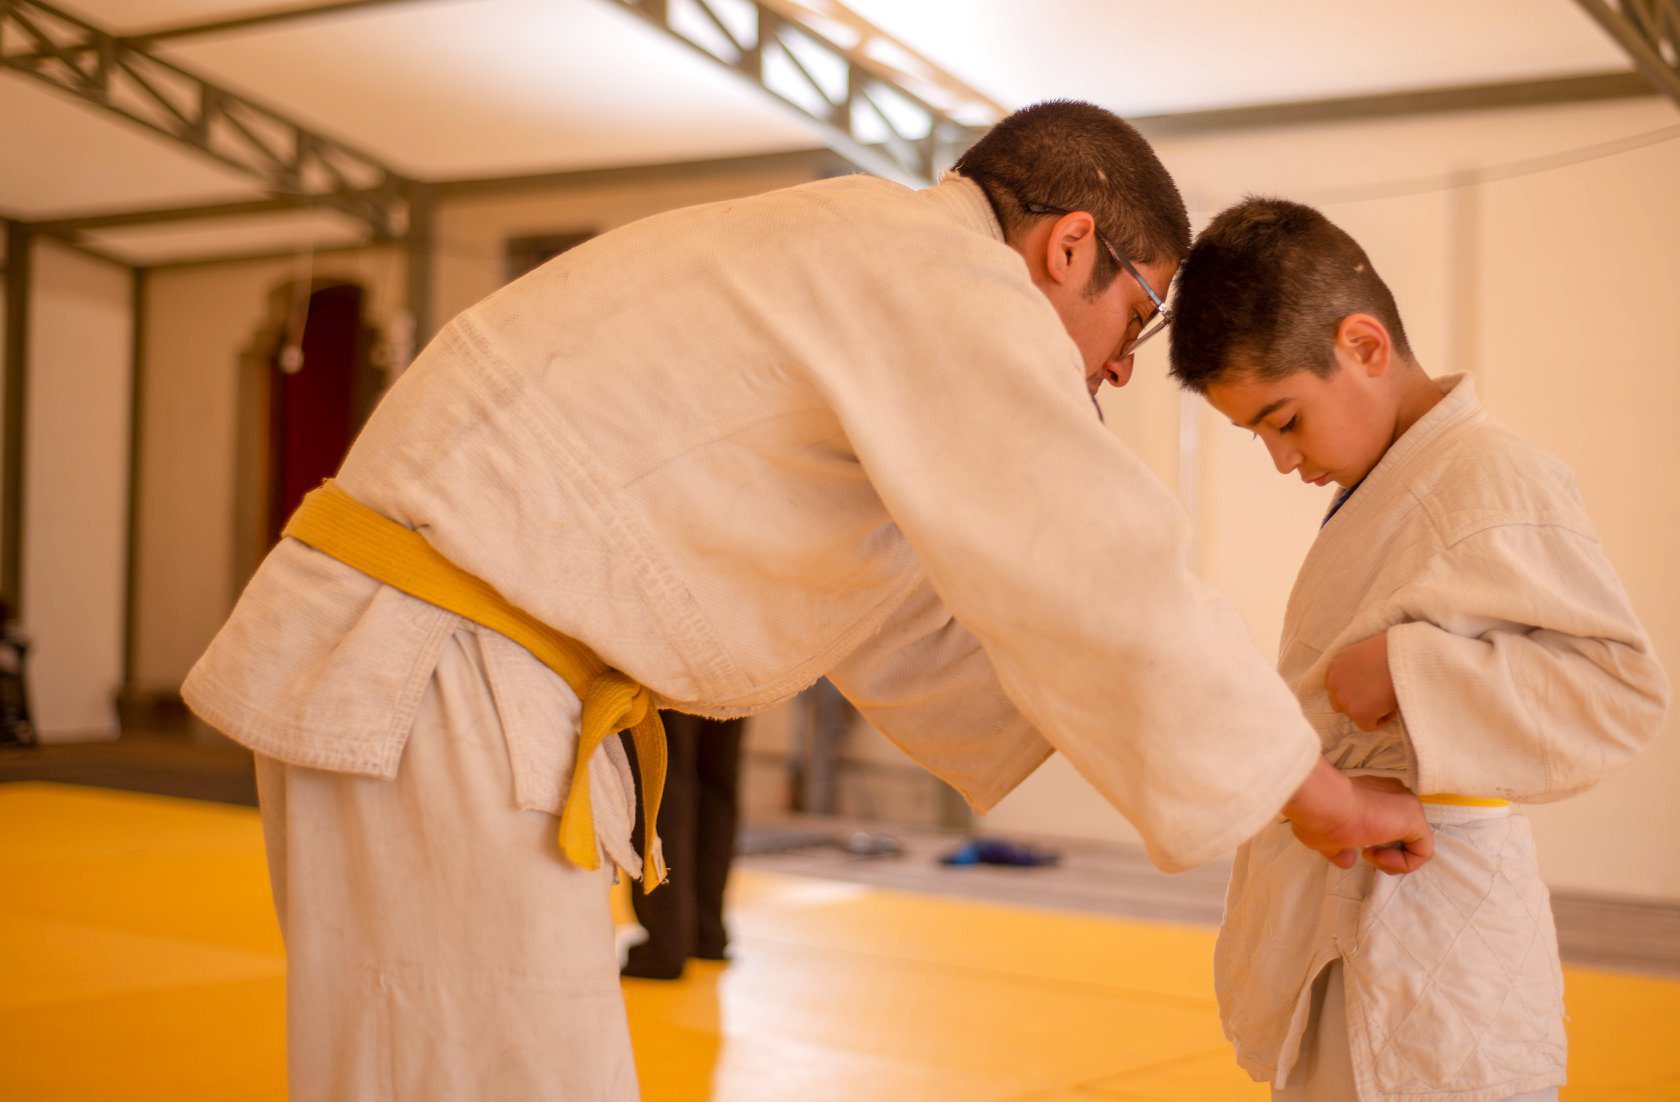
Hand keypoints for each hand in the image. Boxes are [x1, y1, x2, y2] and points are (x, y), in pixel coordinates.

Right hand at [1282, 759, 1433, 874]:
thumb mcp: (1325, 837)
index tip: (1357, 848)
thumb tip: (1348, 860)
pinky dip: (1404, 864)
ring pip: (1415, 841)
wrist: (1322, 803)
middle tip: (1365, 853)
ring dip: (1393, 859)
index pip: (1387, 822)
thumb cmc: (1318, 814)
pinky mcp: (1414, 818)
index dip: (1375, 844)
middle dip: (1386, 851)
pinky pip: (1423, 851)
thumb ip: (1341, 849)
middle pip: (1403, 832)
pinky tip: (1380, 858)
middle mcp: (1393, 794)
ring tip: (1370, 855)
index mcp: (1373, 793)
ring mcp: (1406, 803)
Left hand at [1326, 631, 1398, 730]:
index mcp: (1335, 665)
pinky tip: (1393, 705)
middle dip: (1358, 702)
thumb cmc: (1394, 650)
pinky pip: (1369, 726)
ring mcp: (1344, 698)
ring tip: (1388, 698)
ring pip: (1354, 715)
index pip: (1337, 687)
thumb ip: (1357, 668)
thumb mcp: (1366, 654)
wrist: (1406, 654)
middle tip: (1379, 696)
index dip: (1355, 690)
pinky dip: (1382, 719)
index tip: (1371, 688)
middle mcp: (1333, 682)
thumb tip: (1363, 683)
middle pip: (1341, 703)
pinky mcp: (1357, 713)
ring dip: (1370, 710)